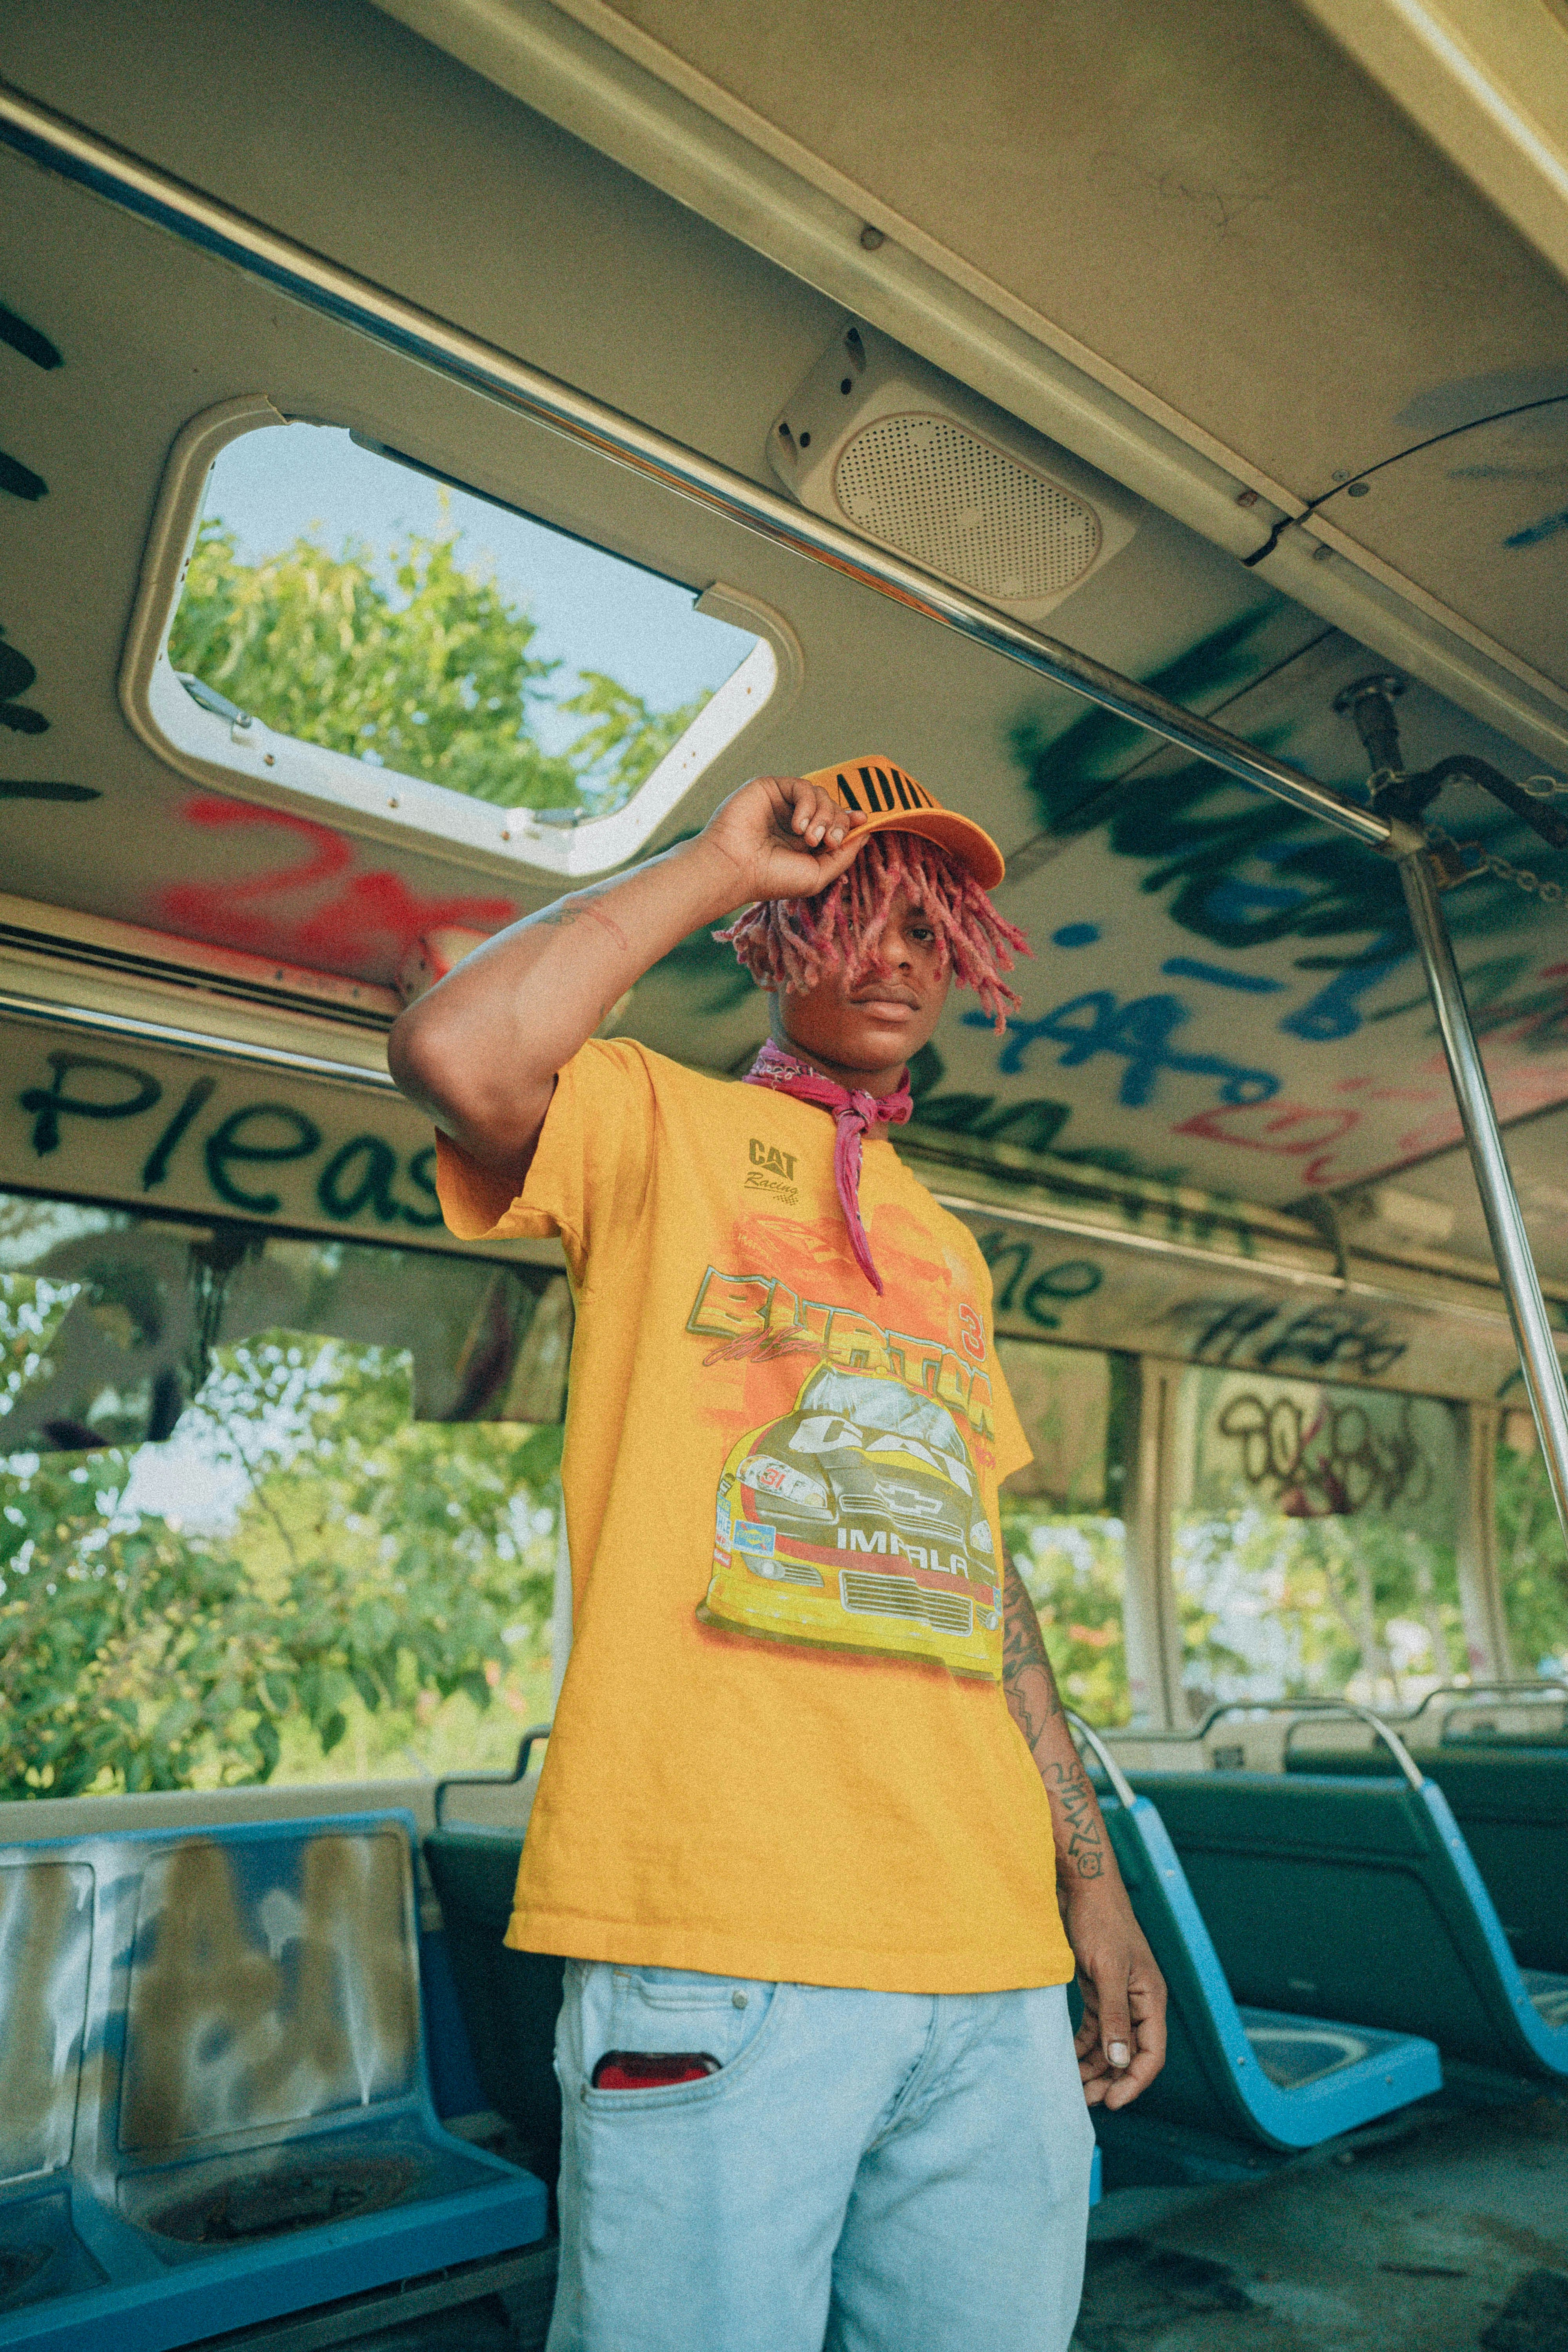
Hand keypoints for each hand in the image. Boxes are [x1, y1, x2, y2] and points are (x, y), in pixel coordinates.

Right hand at [699, 774, 868, 904]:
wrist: (735, 869)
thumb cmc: (772, 878)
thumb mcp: (817, 874)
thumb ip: (844, 854)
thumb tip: (866, 831)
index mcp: (803, 841)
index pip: (835, 822)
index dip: (850, 819)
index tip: (861, 820)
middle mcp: (793, 820)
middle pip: (832, 807)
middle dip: (838, 822)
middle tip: (829, 841)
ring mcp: (781, 804)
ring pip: (820, 795)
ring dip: (824, 816)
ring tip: (810, 838)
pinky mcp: (769, 788)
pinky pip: (801, 786)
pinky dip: (807, 805)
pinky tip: (797, 826)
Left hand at [1066, 1883, 1166, 2109]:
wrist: (1082, 1886)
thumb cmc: (1099, 1921)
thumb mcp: (1108, 1969)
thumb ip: (1115, 2016)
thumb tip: (1121, 2060)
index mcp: (1150, 1998)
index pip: (1151, 2053)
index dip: (1134, 2081)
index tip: (1111, 2102)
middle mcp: (1137, 2002)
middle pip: (1129, 2054)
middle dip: (1110, 2079)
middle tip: (1084, 2101)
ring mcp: (1117, 1997)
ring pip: (1110, 2045)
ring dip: (1094, 2067)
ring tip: (1073, 2087)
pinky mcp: (1097, 1990)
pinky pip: (1093, 2029)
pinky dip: (1082, 2046)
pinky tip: (1067, 2059)